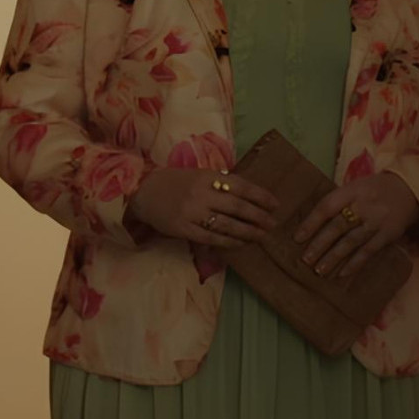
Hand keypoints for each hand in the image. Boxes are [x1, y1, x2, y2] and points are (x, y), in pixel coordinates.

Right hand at [127, 167, 279, 247]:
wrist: (143, 191)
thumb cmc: (175, 182)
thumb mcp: (198, 175)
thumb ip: (220, 182)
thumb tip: (248, 194)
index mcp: (207, 176)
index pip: (241, 185)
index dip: (260, 195)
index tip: (275, 204)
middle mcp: (202, 193)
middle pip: (237, 206)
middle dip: (258, 216)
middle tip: (273, 224)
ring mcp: (192, 212)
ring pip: (227, 224)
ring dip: (247, 231)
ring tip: (261, 236)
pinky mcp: (183, 229)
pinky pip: (211, 238)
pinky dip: (228, 242)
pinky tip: (240, 243)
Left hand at [295, 172, 418, 277]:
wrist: (411, 189)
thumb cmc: (375, 189)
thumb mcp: (356, 188)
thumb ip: (338, 202)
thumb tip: (311, 224)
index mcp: (352, 190)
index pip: (327, 206)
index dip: (311, 222)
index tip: (297, 238)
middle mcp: (364, 205)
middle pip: (338, 226)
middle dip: (319, 244)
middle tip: (305, 260)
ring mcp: (377, 221)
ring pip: (351, 241)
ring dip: (334, 257)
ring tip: (319, 270)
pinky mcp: (388, 234)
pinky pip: (368, 251)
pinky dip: (354, 263)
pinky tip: (342, 273)